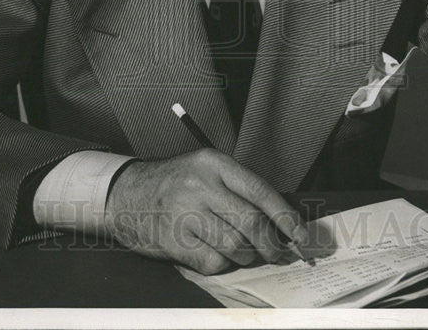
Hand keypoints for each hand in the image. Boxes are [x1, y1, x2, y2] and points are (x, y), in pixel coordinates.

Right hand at [104, 148, 307, 273]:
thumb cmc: (175, 184)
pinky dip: (222, 264)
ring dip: (247, 256)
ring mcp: (185, 213)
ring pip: (236, 246)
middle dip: (272, 244)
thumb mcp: (206, 171)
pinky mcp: (173, 240)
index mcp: (214, 163)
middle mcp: (200, 185)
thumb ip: (239, 190)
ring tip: (245, 253)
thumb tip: (280, 221)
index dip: (286, 216)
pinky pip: (213, 262)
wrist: (126, 194)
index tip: (301, 234)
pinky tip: (216, 254)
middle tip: (278, 253)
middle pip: (251, 222)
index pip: (260, 191)